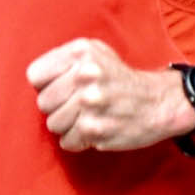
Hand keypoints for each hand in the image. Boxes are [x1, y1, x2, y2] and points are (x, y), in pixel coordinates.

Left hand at [26, 39, 194, 152]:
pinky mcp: (95, 129)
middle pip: (43, 102)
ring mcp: (90, 103)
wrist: (159, 102)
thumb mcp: (96, 52)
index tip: (63, 88)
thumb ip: (65, 59)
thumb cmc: (121, 78)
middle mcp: (85, 75)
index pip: (35, 76)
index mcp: (82, 53)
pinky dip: (78, 141)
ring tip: (88, 117)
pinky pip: (67, 141)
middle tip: (79, 105)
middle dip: (58, 107)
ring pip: (53, 124)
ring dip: (68, 126)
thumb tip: (37, 80)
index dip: (46, 85)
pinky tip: (94, 130)